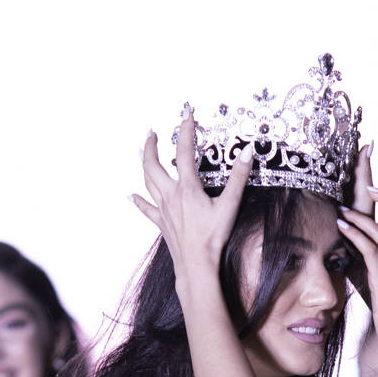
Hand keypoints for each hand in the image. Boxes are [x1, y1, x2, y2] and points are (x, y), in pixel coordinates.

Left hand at [130, 110, 254, 285]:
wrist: (196, 264)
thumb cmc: (213, 237)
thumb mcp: (230, 205)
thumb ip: (239, 177)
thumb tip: (247, 152)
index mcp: (187, 188)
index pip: (183, 151)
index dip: (185, 129)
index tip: (186, 113)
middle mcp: (171, 195)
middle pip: (153, 164)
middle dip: (151, 145)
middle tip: (152, 132)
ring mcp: (163, 209)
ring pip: (147, 181)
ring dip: (143, 164)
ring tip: (141, 150)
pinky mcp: (161, 223)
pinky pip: (146, 209)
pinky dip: (138, 200)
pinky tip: (130, 195)